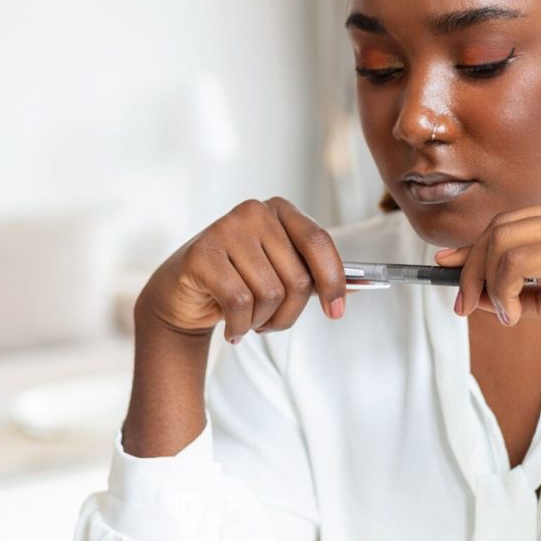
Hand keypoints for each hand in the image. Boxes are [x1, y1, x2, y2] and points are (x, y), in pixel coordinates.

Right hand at [136, 198, 346, 344]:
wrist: (182, 296)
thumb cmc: (239, 283)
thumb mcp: (280, 276)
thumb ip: (315, 277)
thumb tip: (358, 288)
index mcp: (280, 211)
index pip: (318, 243)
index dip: (334, 281)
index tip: (337, 312)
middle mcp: (254, 212)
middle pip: (297, 278)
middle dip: (288, 314)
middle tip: (269, 324)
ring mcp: (225, 228)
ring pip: (269, 293)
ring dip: (261, 322)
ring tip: (247, 322)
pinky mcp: (202, 253)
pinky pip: (239, 302)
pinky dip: (239, 326)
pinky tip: (231, 329)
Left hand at [434, 192, 540, 373]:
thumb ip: (521, 291)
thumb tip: (474, 292)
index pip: (513, 220)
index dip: (474, 246)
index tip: (447, 269)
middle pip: (500, 226)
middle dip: (471, 267)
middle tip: (464, 306)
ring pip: (502, 240)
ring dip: (485, 282)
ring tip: (500, 315)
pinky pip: (516, 261)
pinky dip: (502, 290)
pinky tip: (513, 315)